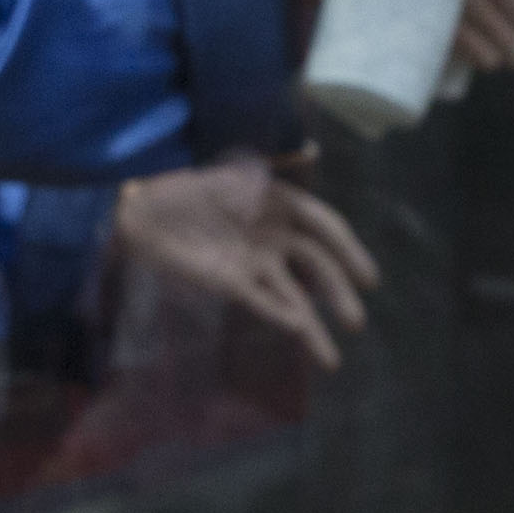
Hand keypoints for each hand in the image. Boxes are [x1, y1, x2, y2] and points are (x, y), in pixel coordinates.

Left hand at [110, 156, 382, 371]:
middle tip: (356, 324)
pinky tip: (295, 328)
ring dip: (312, 328)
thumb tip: (312, 151)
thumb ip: (274, 166)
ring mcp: (255, 263)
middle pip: (317, 269)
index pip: (327, 227)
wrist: (143, 207)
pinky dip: (278, 314)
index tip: (370, 280)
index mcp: (283, 206)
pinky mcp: (231, 283)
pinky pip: (260, 301)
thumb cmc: (190, 185)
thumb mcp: (235, 173)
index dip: (350, 251)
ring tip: (331, 361)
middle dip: (338, 295)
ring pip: (293, 298)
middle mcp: (276, 238)